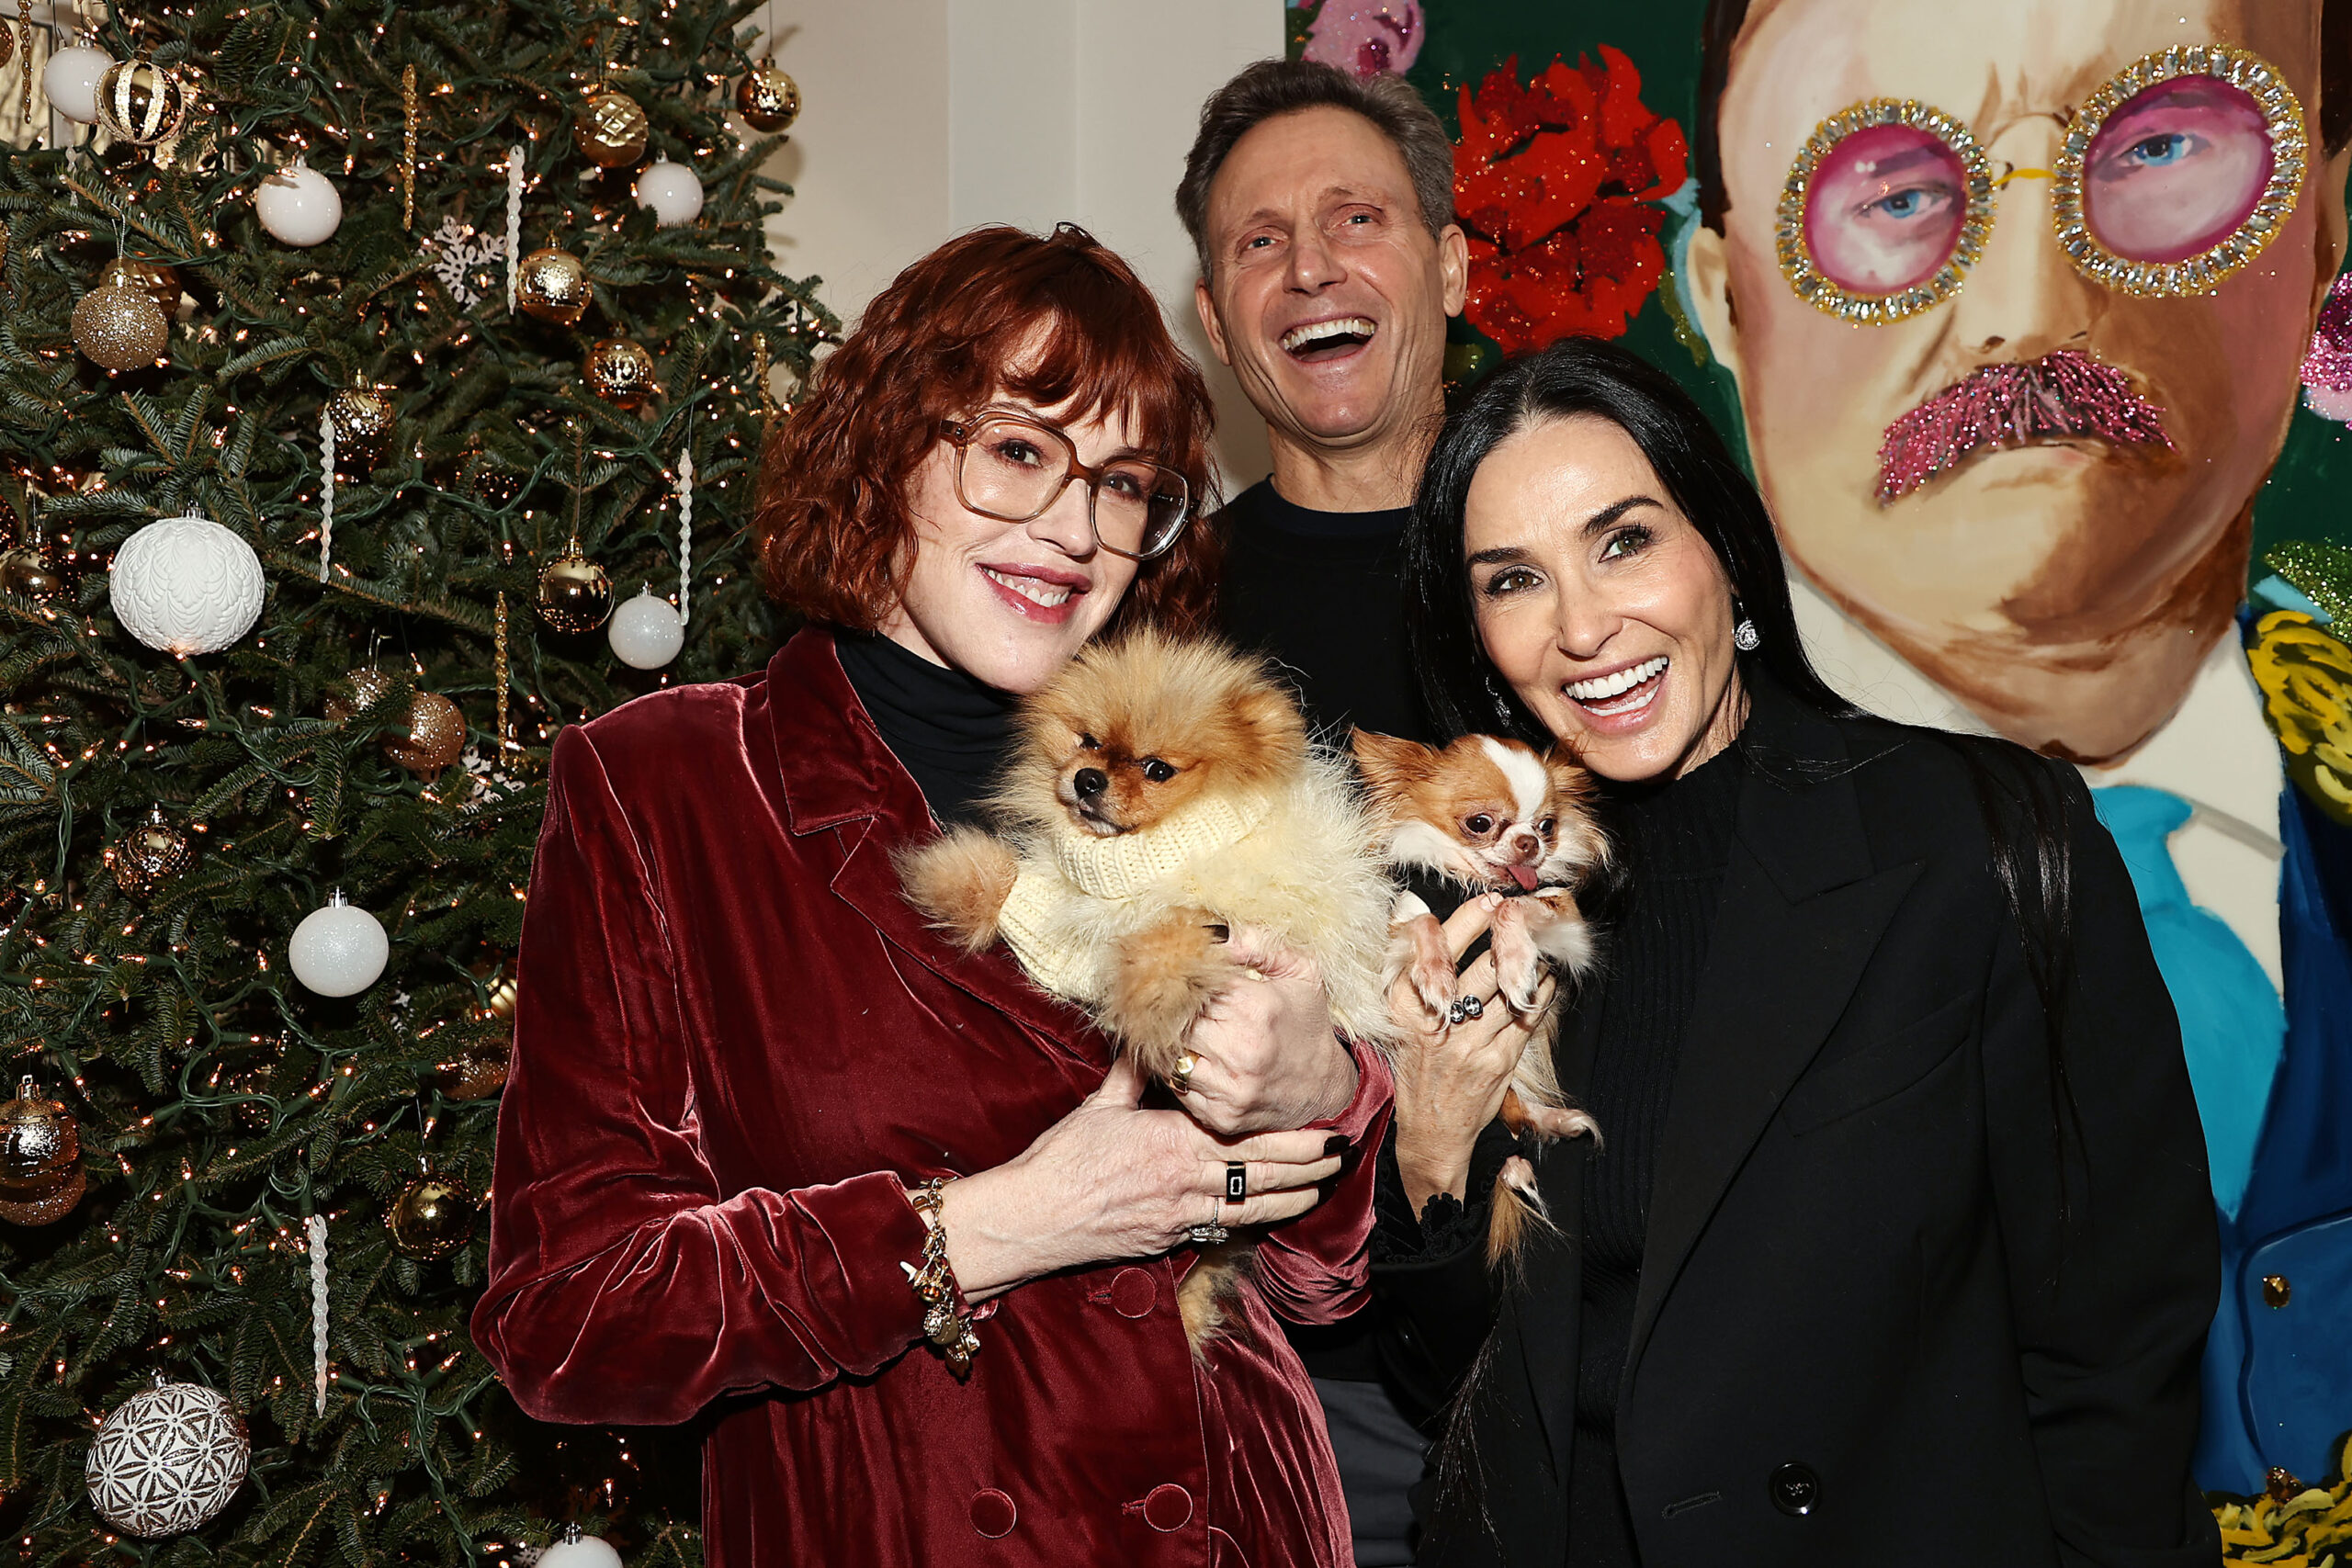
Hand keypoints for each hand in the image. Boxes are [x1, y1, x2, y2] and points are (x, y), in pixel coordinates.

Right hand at [939, 1055, 1345, 1299]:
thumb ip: (1133, 1075)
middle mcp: (1187, 1181)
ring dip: (1293, 1198)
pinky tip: (1271, 1215)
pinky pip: (1221, 1230)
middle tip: (1343, 1153)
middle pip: (1263, 1174)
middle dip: (1309, 1164)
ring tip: (1323, 1187)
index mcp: (1174, 1141)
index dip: (1293, 1136)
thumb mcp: (1099, 1107)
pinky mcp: (1169, 1240)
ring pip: (1252, 1208)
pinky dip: (1251, 1221)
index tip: (1324, 1125)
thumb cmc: (1062, 1159)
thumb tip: (1150, 1041)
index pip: (1249, 1138)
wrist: (1034, 1218)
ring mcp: (1181, 1216)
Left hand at [1171, 925, 1357, 1136]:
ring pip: (1170, 1056)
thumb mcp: (1300, 971)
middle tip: (1167, 1001)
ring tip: (1181, 1031)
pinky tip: (1194, 1060)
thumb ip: (1257, 943)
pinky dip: (1179, 1073)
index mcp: (1256, 1008)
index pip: (1193, 985)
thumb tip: (1211, 932)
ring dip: (1171, 1043)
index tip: (1175, 974)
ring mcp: (1230, 1088)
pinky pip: (1178, 1088)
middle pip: (1175, 1021)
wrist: (1325, 1088)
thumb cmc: (1307, 1023)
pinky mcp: (1220, 1117)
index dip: (1181, 979)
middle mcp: (1241, 1051)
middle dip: (1170, 1010)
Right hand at [1389, 895, 1559, 1214]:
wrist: (1430, 1132)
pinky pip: (1526, 1018)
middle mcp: (1436, 1024)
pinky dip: (1540, 994)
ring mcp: (1470, 1045)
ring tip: (1541, 941)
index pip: (1436, 952)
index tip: (1490, 902)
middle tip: (1524, 914)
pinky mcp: (1497, 1063)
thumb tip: (1430, 924)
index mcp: (1406, 1007)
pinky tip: (1547, 979)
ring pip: (1509, 990)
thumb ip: (1418, 978)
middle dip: (1508, 935)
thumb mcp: (1403, 1021)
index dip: (1468, 921)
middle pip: (1481, 967)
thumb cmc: (1417, 1068)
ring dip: (1530, 962)